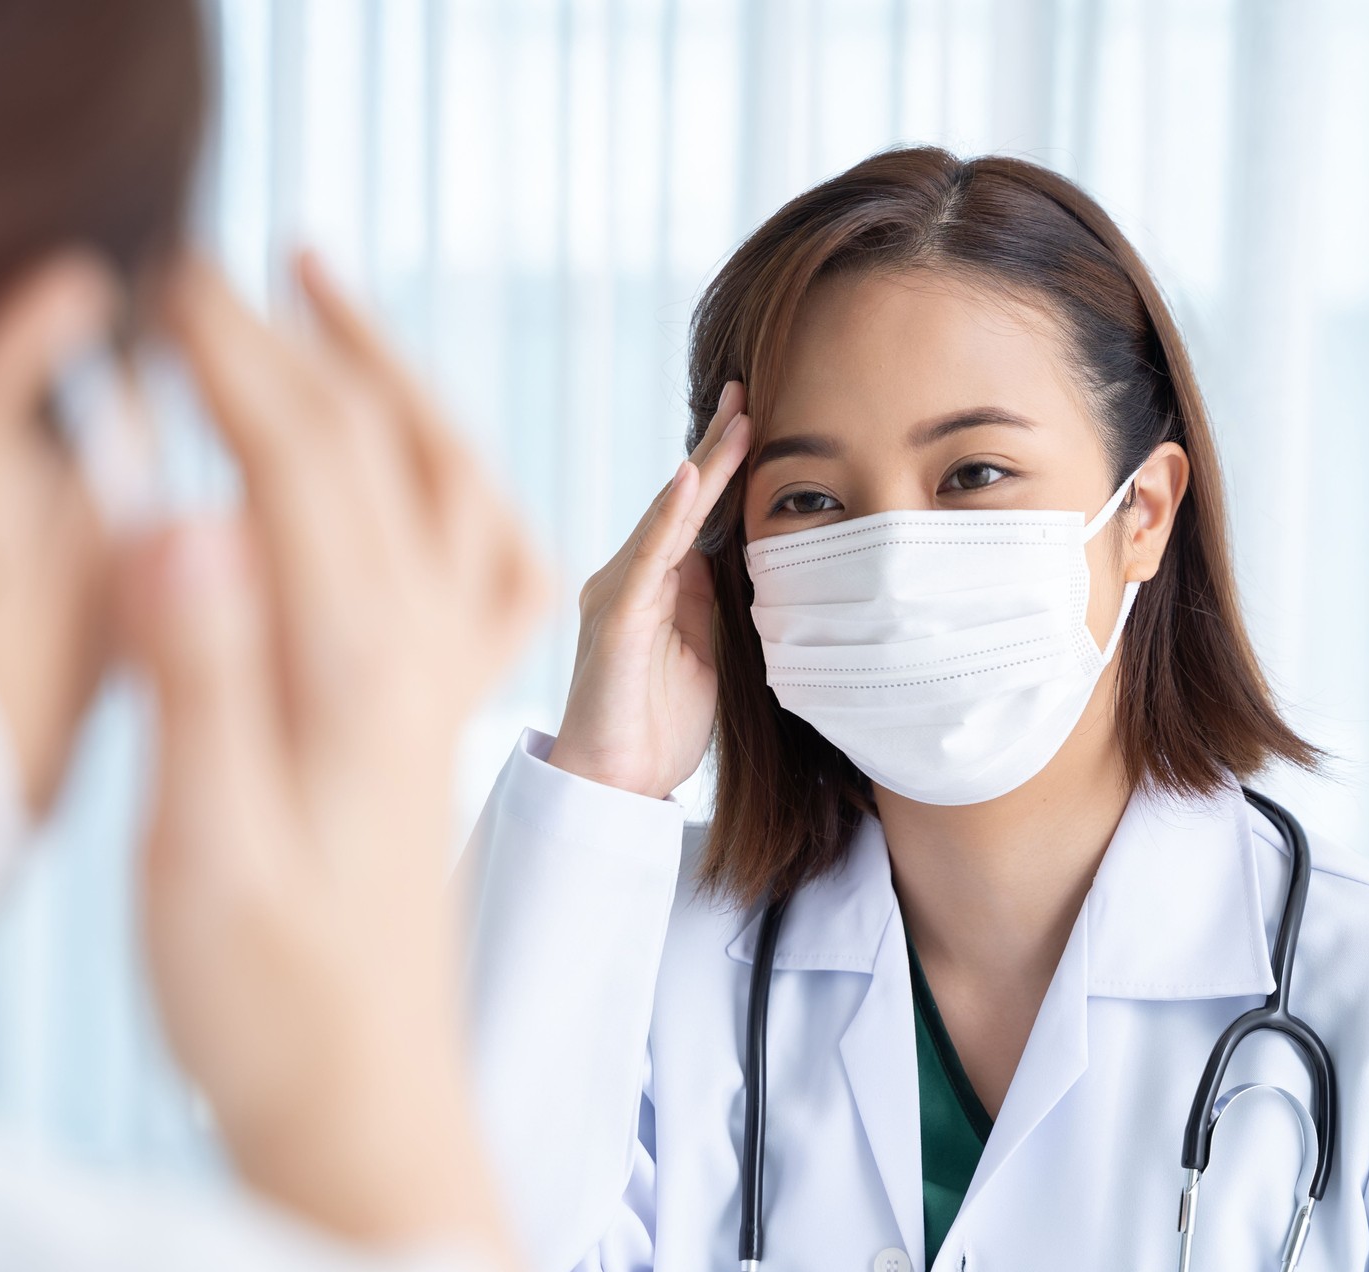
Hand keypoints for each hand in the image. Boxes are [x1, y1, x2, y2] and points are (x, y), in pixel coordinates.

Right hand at [122, 252, 542, 1267]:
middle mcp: (419, 657)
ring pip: (449, 486)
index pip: (300, 468)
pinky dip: (451, 478)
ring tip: (326, 300)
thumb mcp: (208, 849)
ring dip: (392, 380)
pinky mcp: (442, 714)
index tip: (168, 275)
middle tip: (209, 261)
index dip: (234, 362)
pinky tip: (415, 461)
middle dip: (290, 343)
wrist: (366, 1091)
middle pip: (370, 453)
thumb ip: (200, 681)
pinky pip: (486, 563)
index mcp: (353, 673)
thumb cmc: (270, 995)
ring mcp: (444, 682)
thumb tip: (180, 516)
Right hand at [547, 382, 749, 797]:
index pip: (694, 514)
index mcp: (654, 585)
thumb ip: (713, 604)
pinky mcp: (617, 618)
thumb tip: (743, 560)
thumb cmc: (656, 726)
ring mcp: (620, 592)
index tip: (754, 418)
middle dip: (715, 445)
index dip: (723, 467)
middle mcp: (630, 577)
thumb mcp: (704, 653)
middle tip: (744, 391)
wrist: (614, 784)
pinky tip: (690, 478)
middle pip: (680, 500)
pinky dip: (670, 516)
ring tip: (736, 419)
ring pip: (668, 516)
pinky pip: (648, 557)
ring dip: (705, 466)